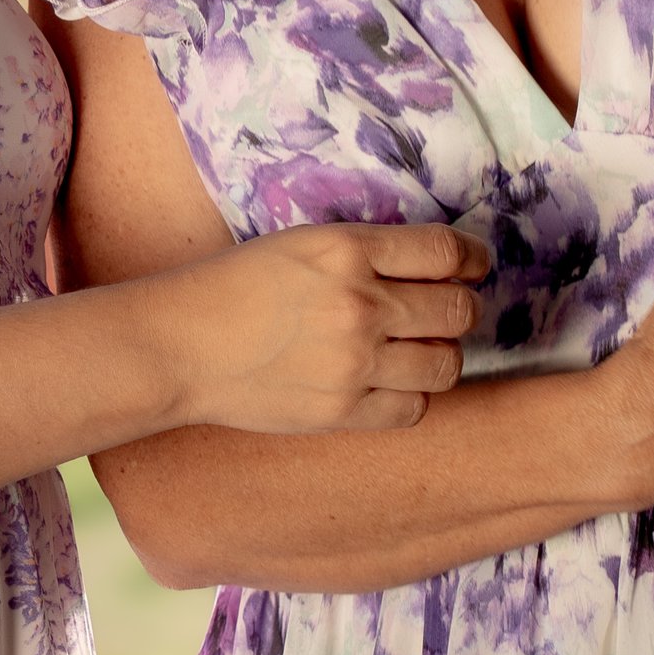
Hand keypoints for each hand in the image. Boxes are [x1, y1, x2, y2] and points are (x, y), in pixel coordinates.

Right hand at [171, 220, 489, 434]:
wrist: (180, 345)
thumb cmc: (234, 285)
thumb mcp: (303, 243)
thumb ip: (367, 253)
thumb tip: (436, 268)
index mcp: (347, 250)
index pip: (447, 254)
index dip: (472, 260)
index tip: (472, 267)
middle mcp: (359, 305)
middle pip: (459, 311)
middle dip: (459, 310)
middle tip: (442, 312)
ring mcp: (353, 363)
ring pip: (447, 364)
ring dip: (440, 355)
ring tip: (415, 350)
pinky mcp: (341, 411)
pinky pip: (414, 408)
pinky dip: (411, 396)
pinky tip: (388, 383)